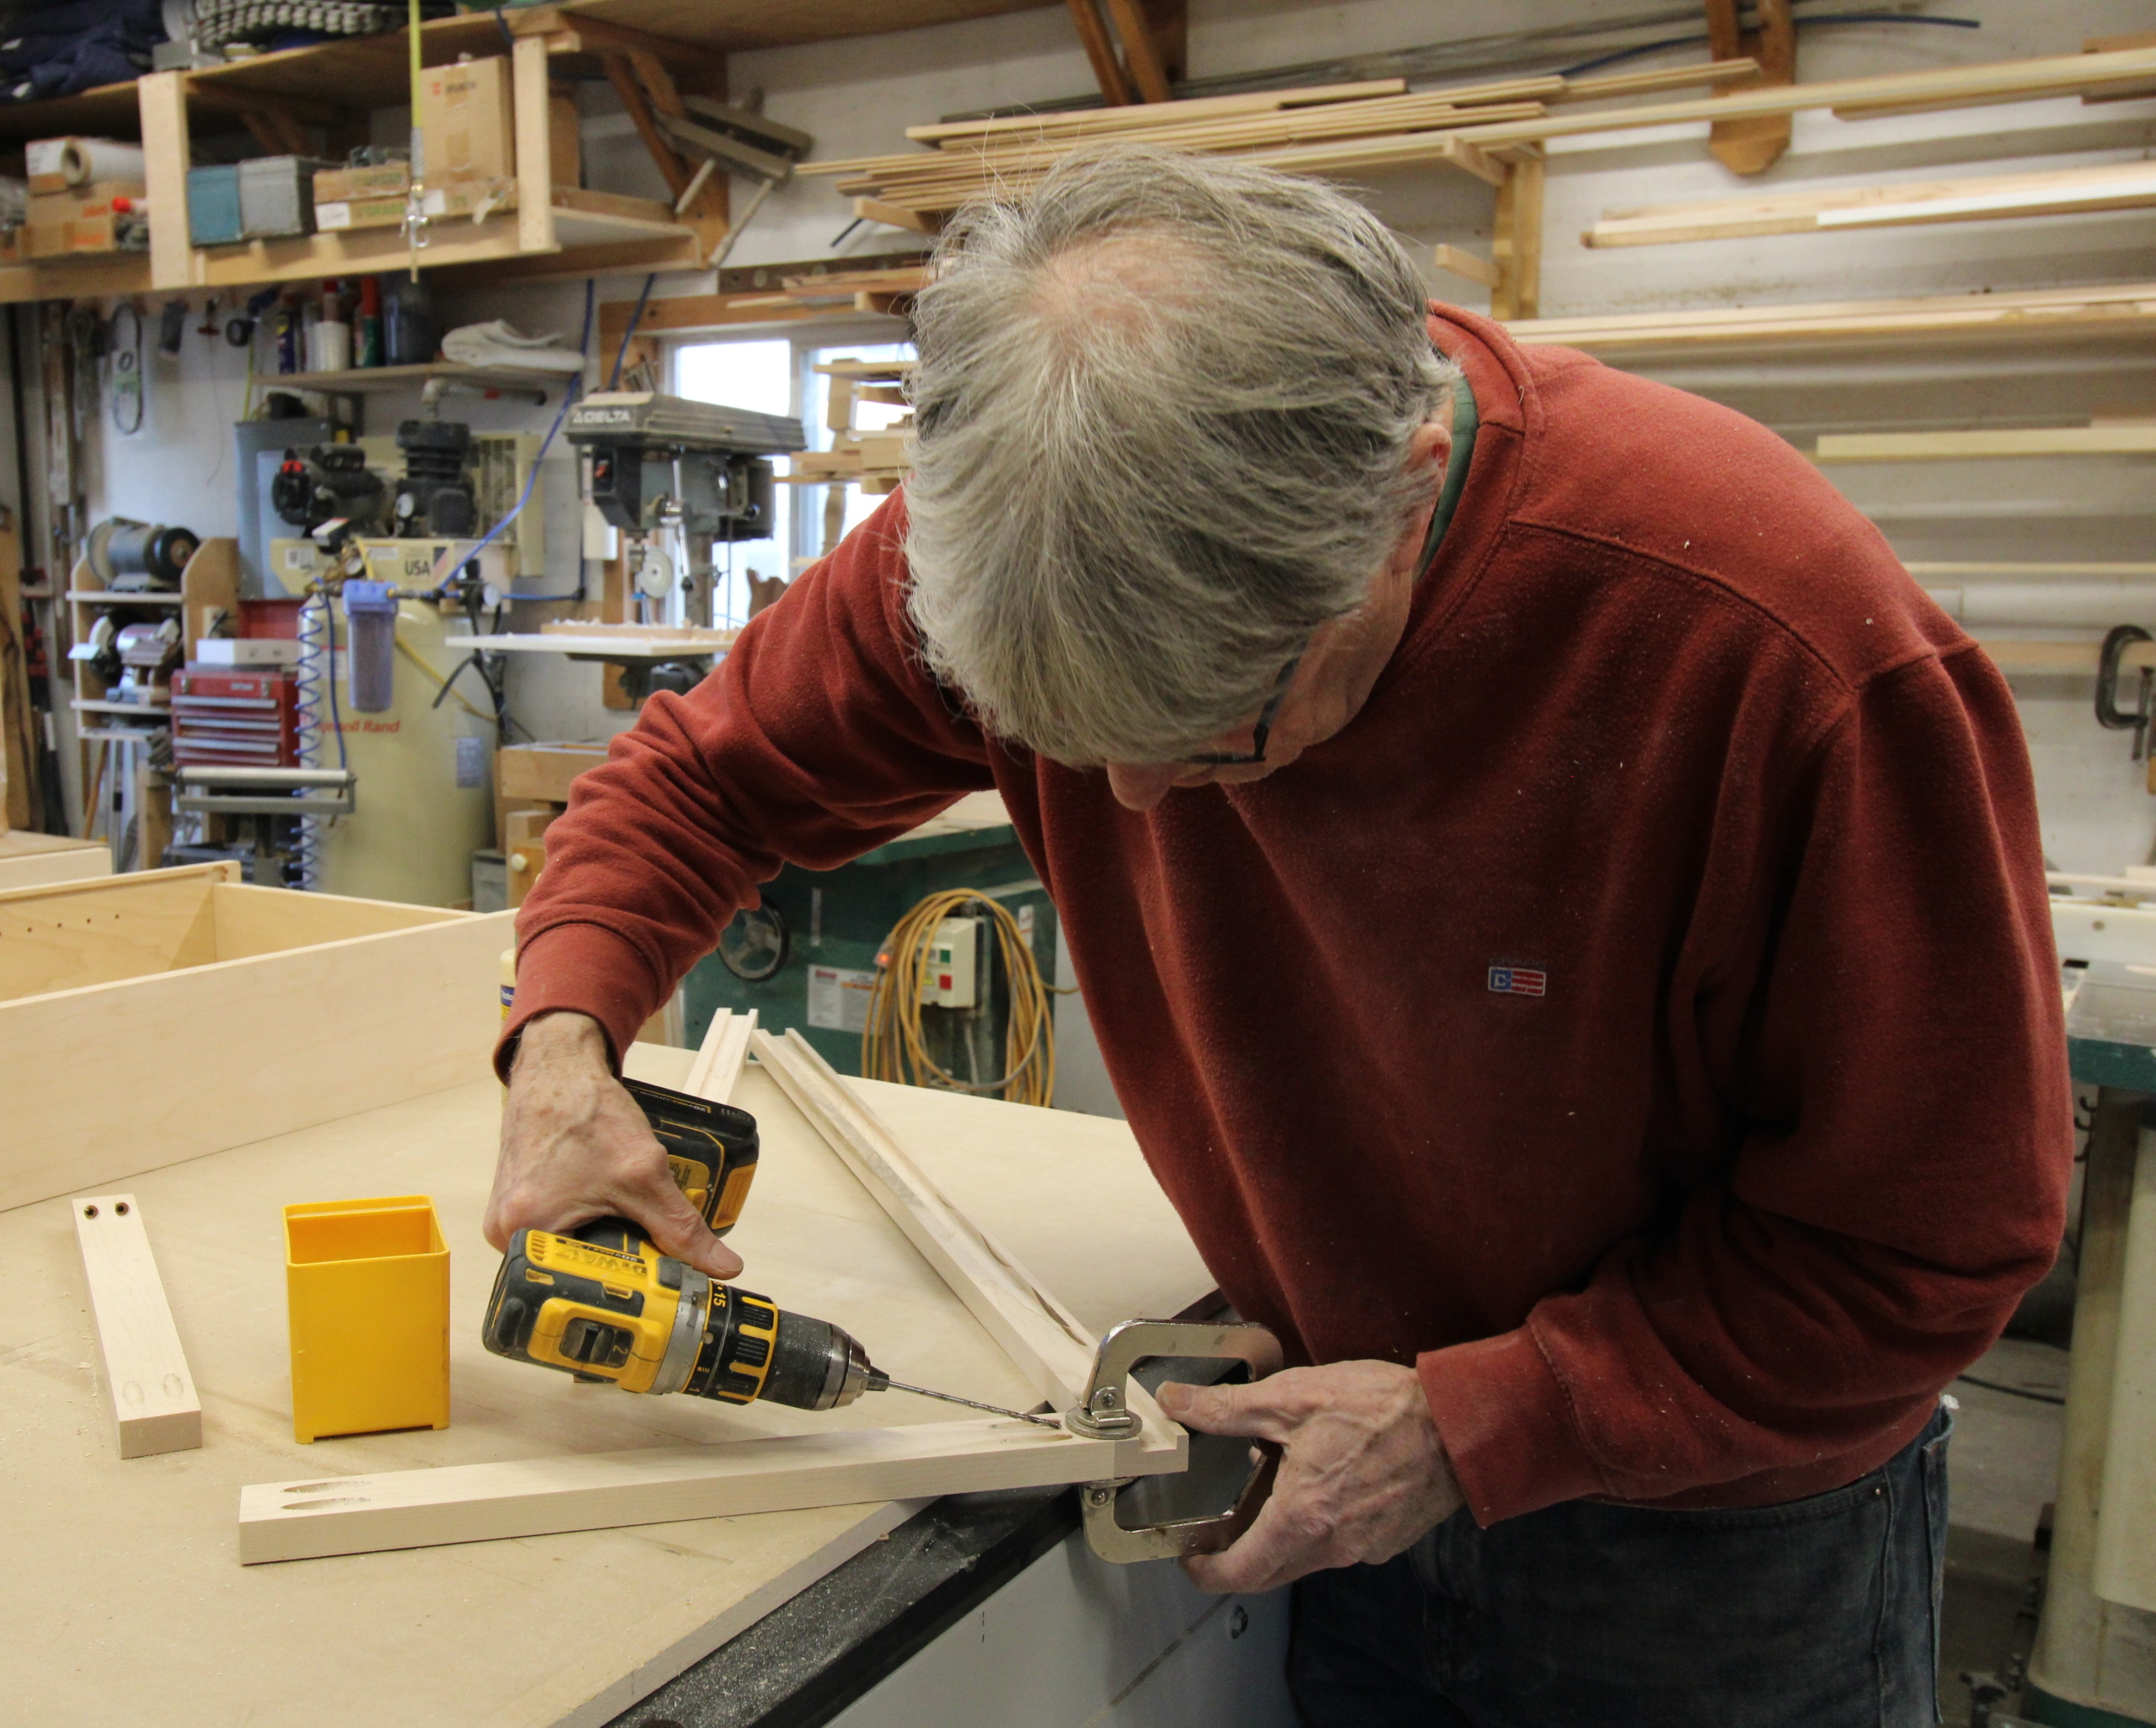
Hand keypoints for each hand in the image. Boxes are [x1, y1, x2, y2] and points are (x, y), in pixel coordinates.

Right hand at [485, 1011, 743, 1281]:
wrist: (559, 1069)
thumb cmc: (585, 1111)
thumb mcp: (643, 1174)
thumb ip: (682, 1226)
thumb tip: (721, 1266)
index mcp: (522, 1232)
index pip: (576, 1289)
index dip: (620, 1292)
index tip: (654, 1295)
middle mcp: (504, 1234)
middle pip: (571, 1275)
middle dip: (613, 1267)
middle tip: (647, 1255)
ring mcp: (506, 1220)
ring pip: (567, 1254)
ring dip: (602, 1245)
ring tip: (627, 1226)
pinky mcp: (516, 1205)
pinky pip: (557, 1233)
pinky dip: (587, 1228)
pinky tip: (606, 1211)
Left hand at [1156, 1360, 1462, 1594]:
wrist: (1457, 1424)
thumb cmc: (1381, 1409)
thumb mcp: (1293, 1398)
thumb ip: (1228, 1408)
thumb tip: (1177, 1404)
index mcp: (1301, 1518)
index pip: (1240, 1572)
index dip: (1207, 1572)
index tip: (1190, 1558)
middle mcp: (1331, 1546)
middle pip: (1269, 1573)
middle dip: (1237, 1559)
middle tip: (1216, 1531)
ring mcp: (1363, 1547)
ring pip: (1304, 1559)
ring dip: (1277, 1538)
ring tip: (1267, 1492)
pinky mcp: (1386, 1540)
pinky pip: (1337, 1546)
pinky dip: (1315, 1527)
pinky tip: (1316, 1485)